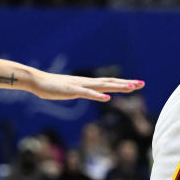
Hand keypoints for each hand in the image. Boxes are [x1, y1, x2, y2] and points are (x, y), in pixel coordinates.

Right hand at [27, 70, 144, 101]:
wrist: (37, 81)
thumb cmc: (53, 87)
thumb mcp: (72, 90)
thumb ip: (82, 91)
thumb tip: (91, 94)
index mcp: (88, 83)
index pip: (109, 82)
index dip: (123, 82)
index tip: (137, 83)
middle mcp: (87, 82)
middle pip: (110, 82)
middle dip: (126, 83)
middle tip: (142, 83)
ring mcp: (80, 85)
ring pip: (102, 86)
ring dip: (117, 87)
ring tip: (131, 88)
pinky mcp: (72, 91)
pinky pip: (87, 93)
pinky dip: (97, 95)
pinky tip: (107, 98)